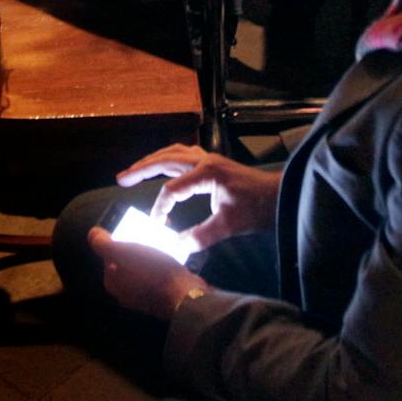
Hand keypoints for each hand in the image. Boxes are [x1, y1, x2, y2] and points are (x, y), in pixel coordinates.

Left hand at [87, 226, 200, 320]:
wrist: (184, 296)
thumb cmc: (151, 272)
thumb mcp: (123, 253)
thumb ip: (104, 244)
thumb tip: (92, 234)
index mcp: (113, 282)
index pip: (111, 253)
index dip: (121, 237)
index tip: (134, 224)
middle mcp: (125, 292)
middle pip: (128, 259)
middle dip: (138, 241)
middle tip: (150, 228)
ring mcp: (144, 295)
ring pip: (144, 265)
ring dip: (152, 249)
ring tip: (163, 236)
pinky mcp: (162, 295)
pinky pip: (158, 272)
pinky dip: (162, 261)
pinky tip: (172, 251)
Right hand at [117, 144, 279, 249]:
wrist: (280, 196)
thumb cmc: (257, 210)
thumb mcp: (228, 226)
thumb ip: (199, 237)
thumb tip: (175, 248)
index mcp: (206, 173)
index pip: (172, 189)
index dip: (160, 208)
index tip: (156, 226)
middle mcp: (205, 160)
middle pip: (165, 159)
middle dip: (141, 169)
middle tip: (120, 179)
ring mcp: (209, 158)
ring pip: (173, 152)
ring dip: (153, 160)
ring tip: (134, 170)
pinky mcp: (213, 161)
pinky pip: (184, 153)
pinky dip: (168, 158)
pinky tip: (162, 165)